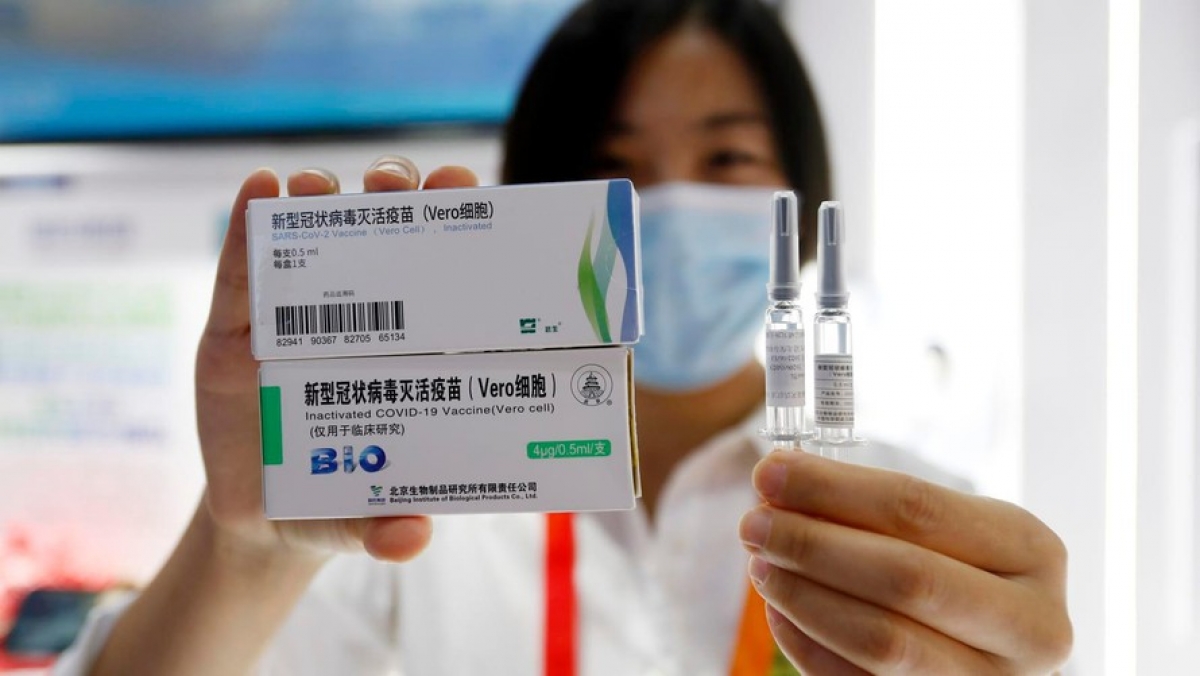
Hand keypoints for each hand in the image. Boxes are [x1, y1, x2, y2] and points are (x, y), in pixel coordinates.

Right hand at [195, 156, 478, 563]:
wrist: (260, 520)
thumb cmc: (337, 502)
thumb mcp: (362, 521)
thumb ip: (385, 530)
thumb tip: (410, 539)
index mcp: (406, 345)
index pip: (440, 266)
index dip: (454, 220)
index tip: (462, 189)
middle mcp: (355, 316)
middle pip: (380, 229)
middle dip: (392, 192)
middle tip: (394, 186)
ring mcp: (291, 314)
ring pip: (310, 231)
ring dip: (321, 195)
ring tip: (321, 187)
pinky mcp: (232, 325)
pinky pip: (238, 264)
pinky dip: (246, 220)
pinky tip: (258, 189)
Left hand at [739, 451, 1071, 674]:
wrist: (994, 647)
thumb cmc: (959, 573)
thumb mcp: (944, 530)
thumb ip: (873, 508)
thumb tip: (780, 478)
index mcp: (1032, 551)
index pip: (919, 509)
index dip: (834, 489)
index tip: (770, 471)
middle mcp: (1031, 626)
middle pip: (906, 578)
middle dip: (814, 545)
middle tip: (754, 524)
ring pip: (885, 642)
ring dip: (805, 598)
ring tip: (761, 566)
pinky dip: (809, 646)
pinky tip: (780, 612)